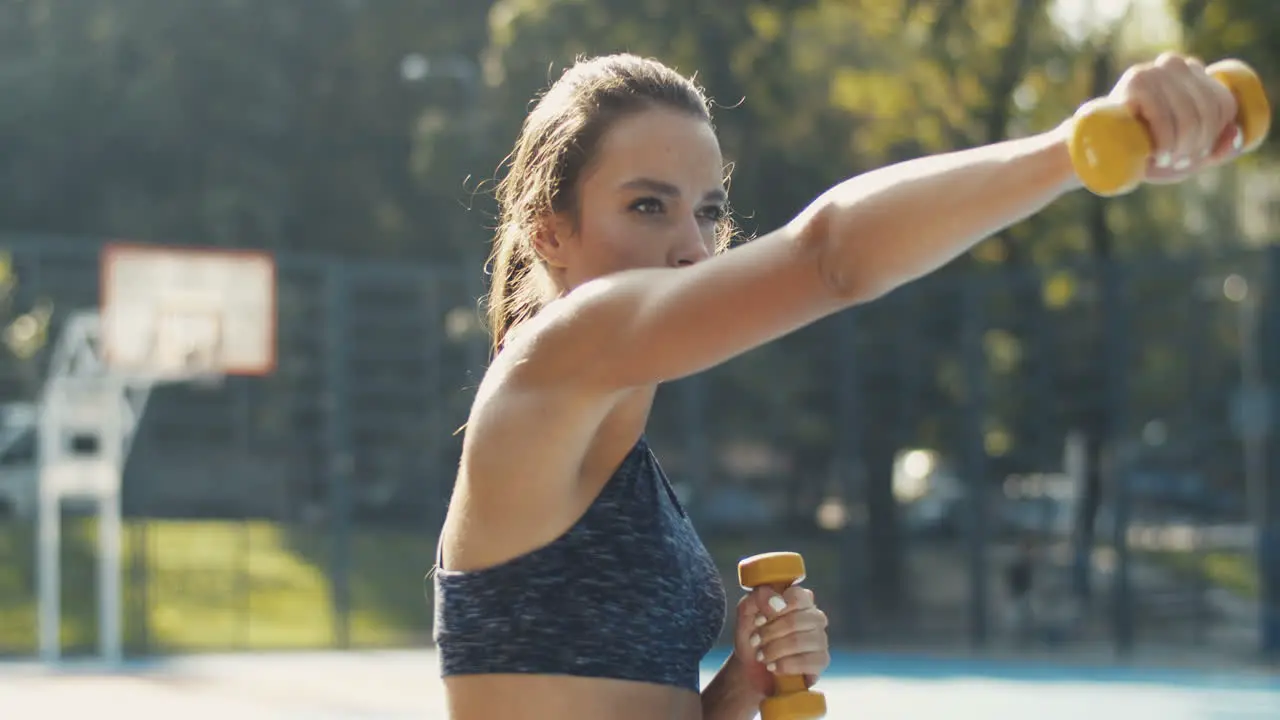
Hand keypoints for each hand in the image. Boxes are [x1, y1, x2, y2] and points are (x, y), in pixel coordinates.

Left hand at [731, 584, 830, 695]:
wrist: (751, 669)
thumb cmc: (752, 636)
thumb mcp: (746, 612)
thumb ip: (759, 597)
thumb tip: (778, 601)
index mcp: (799, 599)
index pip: (797, 596)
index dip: (773, 609)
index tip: (758, 620)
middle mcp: (815, 616)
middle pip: (795, 621)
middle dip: (768, 633)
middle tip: (755, 641)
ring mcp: (821, 639)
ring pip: (799, 642)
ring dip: (773, 650)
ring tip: (761, 656)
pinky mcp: (821, 661)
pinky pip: (808, 662)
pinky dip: (784, 665)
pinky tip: (774, 667)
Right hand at [1106, 52, 1243, 183]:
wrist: (1090, 147)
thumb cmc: (1139, 150)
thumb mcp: (1184, 154)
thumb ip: (1216, 149)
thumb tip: (1236, 134)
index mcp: (1192, 73)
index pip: (1222, 103)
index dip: (1215, 135)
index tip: (1195, 157)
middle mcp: (1175, 64)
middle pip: (1206, 110)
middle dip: (1197, 145)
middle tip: (1178, 164)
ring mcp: (1154, 70)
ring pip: (1187, 115)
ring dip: (1181, 146)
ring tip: (1167, 163)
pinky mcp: (1135, 82)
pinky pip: (1163, 115)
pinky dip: (1164, 140)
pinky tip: (1157, 154)